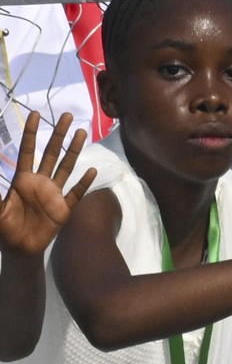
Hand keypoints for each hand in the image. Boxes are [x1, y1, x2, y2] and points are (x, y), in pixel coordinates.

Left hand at [0, 112, 96, 258]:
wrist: (19, 248)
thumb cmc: (5, 227)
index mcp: (22, 179)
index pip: (27, 151)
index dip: (30, 133)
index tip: (35, 114)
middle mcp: (40, 182)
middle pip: (51, 153)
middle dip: (57, 134)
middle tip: (66, 115)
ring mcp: (54, 194)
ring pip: (66, 167)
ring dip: (74, 150)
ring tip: (82, 132)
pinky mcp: (64, 208)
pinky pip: (76, 193)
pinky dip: (84, 183)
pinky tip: (92, 171)